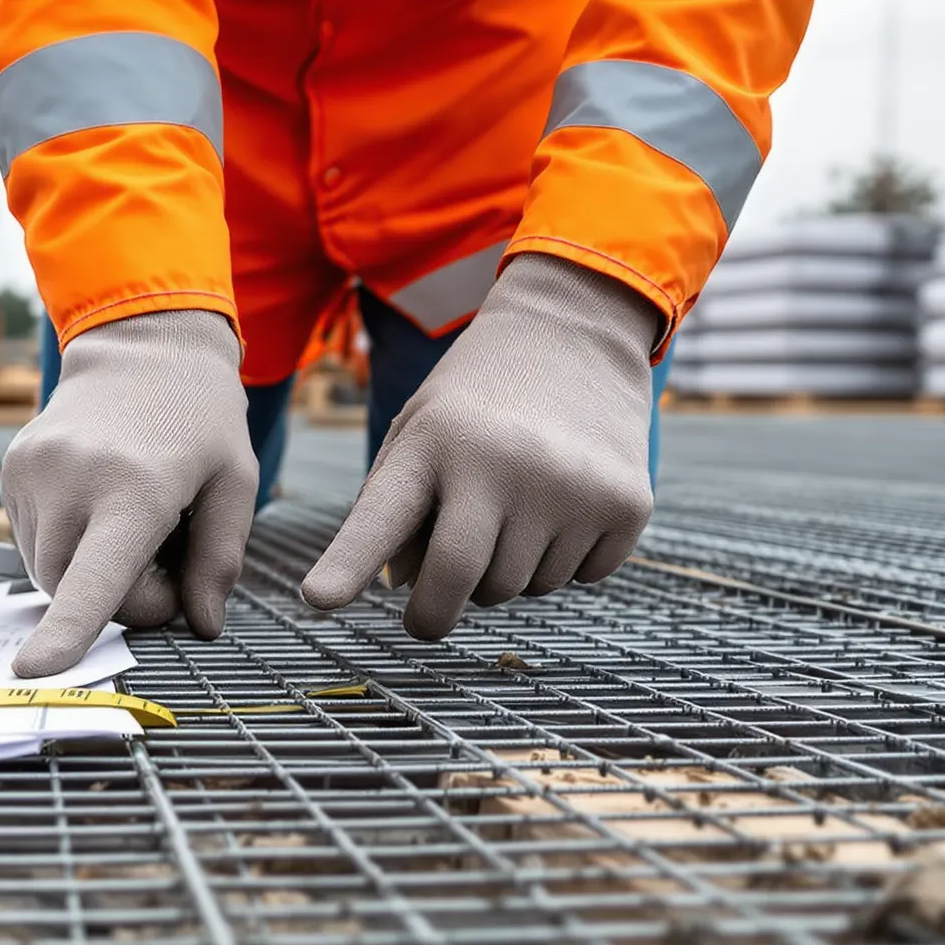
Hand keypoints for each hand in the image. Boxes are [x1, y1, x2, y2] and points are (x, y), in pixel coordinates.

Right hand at [1, 309, 258, 676]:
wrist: (142, 345)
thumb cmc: (198, 418)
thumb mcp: (234, 483)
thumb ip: (219, 561)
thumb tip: (201, 627)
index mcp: (135, 489)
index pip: (95, 579)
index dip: (67, 632)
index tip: (34, 672)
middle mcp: (72, 480)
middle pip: (75, 592)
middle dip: (120, 596)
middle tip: (163, 553)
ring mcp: (33, 473)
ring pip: (48, 573)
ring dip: (88, 571)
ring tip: (129, 520)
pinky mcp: (12, 470)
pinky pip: (32, 541)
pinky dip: (66, 542)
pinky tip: (97, 502)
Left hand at [301, 253, 658, 637]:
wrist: (578, 330)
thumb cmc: (479, 397)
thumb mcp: (419, 431)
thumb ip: (395, 510)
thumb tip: (407, 590)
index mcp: (433, 442)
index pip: (383, 520)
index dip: (348, 566)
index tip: (318, 599)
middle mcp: (502, 462)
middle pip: (459, 583)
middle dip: (433, 614)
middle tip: (428, 611)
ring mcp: (571, 486)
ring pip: (521, 588)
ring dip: (507, 572)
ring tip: (514, 506)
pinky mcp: (626, 505)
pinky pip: (579, 579)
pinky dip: (565, 561)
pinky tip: (564, 504)